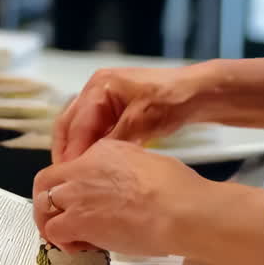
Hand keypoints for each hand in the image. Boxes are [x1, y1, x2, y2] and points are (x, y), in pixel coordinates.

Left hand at [33, 139, 209, 255]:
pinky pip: (53, 231)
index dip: (74, 186)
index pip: (74, 166)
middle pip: (46, 180)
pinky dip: (61, 242)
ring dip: (50, 221)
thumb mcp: (149, 162)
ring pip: (42, 205)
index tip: (85, 201)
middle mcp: (83, 168)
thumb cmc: (176, 189)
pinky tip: (78, 247)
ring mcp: (76, 194)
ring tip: (66, 237)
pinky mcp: (77, 221)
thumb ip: (129, 168)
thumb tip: (131, 182)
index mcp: (102, 150)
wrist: (178, 209)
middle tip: (60, 217)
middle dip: (47, 199)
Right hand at [53, 64, 210, 162]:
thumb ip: (113, 142)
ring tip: (77, 176)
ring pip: (80, 127)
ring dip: (77, 149)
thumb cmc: (172, 100)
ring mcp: (104, 97)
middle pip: (69, 123)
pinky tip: (94, 164)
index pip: (76, 124)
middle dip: (66, 151)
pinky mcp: (114, 107)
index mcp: (99, 86)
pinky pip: (95, 128)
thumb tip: (90, 164)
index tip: (69, 176)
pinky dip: (92, 145)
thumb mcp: (141, 123)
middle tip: (65, 178)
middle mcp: (96, 89)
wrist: (198, 92)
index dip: (71, 152)